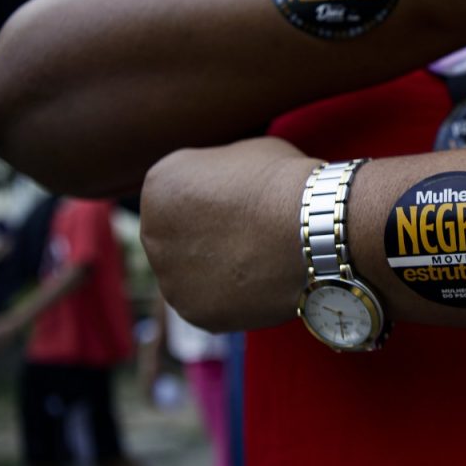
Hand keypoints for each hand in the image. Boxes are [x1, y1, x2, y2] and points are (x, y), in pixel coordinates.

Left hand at [141, 137, 320, 330]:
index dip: (212, 195)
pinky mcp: (193, 312)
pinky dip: (232, 297)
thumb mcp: (244, 153)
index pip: (178, 192)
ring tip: (259, 259)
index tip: (241, 200)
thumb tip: (224, 185)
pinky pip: (210, 303)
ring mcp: (169, 277)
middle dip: (206, 235)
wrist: (313, 228)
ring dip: (216, 268)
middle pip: (177, 236)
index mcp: (160, 184)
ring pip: (190, 274)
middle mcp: (151, 232)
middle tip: (249, 234)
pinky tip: (260, 282)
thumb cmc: (285, 181)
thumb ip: (220, 172)